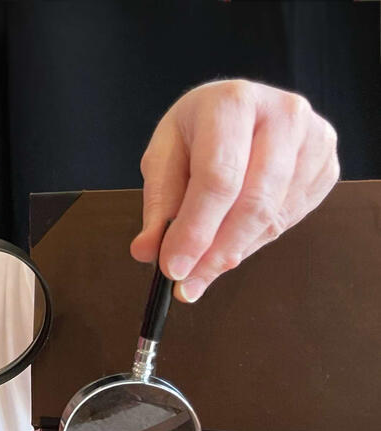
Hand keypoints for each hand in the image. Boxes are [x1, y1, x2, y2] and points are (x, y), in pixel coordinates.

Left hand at [131, 79, 339, 301]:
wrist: (240, 111)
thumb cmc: (197, 132)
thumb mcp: (165, 157)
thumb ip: (159, 205)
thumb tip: (147, 252)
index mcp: (232, 101)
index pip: (217, 178)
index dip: (195, 230)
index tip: (172, 269)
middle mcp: (283, 113)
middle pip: (252, 202)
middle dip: (214, 252)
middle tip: (186, 284)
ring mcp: (314, 139)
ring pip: (273, 217)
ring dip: (233, 253)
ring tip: (201, 270)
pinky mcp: (328, 165)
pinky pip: (290, 220)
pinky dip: (254, 241)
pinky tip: (231, 242)